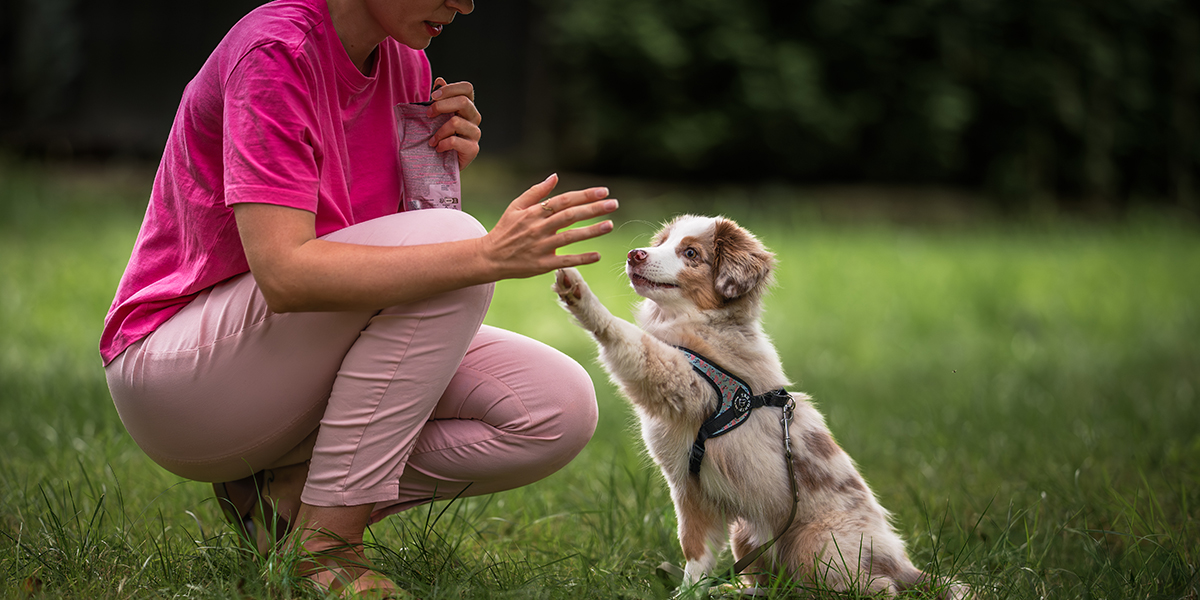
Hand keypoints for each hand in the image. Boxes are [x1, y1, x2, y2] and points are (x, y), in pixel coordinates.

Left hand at [428, 77, 481, 169]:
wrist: (442, 163)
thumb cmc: (439, 135)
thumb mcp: (436, 116)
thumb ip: (439, 99)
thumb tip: (440, 80)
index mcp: (467, 106)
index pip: (467, 88)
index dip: (450, 89)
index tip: (433, 96)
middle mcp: (474, 117)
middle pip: (463, 102)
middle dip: (441, 106)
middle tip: (428, 115)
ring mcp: (475, 133)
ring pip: (456, 122)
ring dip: (439, 131)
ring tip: (431, 140)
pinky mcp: (473, 149)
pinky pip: (456, 141)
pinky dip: (443, 144)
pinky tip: (438, 148)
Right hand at [481, 174, 617, 279]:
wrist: (489, 257)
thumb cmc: (505, 230)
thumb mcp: (515, 207)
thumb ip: (536, 192)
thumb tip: (555, 176)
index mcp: (534, 212)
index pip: (564, 200)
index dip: (585, 195)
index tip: (604, 191)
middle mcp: (538, 228)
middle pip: (570, 215)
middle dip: (594, 209)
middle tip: (614, 204)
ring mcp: (541, 247)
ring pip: (570, 237)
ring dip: (591, 231)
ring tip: (610, 225)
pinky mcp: (542, 265)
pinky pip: (565, 261)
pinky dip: (581, 258)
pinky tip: (597, 255)